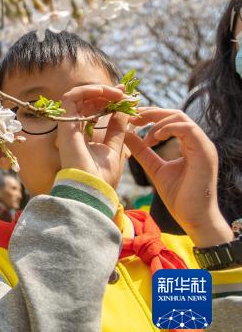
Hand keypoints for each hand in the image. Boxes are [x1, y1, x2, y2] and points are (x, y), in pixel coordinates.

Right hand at [55, 84, 131, 187]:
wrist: (92, 189)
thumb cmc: (103, 175)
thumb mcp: (115, 146)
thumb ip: (117, 127)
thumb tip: (124, 109)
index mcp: (85, 136)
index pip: (95, 111)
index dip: (109, 101)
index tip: (127, 96)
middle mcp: (75, 129)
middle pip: (88, 102)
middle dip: (107, 94)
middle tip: (125, 93)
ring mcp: (69, 125)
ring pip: (79, 97)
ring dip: (99, 90)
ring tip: (117, 92)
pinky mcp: (65, 123)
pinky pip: (71, 97)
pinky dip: (87, 90)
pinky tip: (103, 92)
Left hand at [124, 107, 233, 247]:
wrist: (194, 218)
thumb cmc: (179, 196)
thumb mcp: (155, 168)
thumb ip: (142, 151)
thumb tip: (126, 134)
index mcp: (189, 144)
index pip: (171, 119)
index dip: (150, 116)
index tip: (131, 120)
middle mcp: (198, 142)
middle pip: (175, 114)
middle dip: (151, 113)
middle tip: (132, 119)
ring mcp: (203, 146)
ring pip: (180, 117)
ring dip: (157, 121)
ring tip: (142, 133)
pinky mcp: (205, 153)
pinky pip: (187, 129)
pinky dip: (167, 129)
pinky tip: (152, 138)